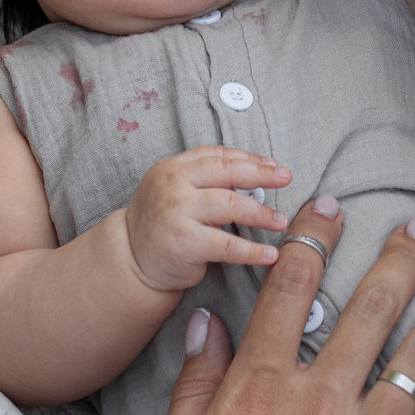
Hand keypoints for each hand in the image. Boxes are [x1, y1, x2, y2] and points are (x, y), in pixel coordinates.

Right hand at [122, 147, 292, 292]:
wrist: (130, 258)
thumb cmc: (161, 222)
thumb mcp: (175, 189)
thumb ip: (205, 178)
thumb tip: (256, 171)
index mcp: (174, 167)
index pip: (218, 155)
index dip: (249, 158)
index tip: (273, 164)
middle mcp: (174, 184)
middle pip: (227, 173)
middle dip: (261, 175)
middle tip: (285, 179)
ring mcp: (178, 213)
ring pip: (231, 205)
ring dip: (261, 213)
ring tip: (280, 220)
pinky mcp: (185, 243)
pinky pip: (227, 245)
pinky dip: (252, 250)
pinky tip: (269, 254)